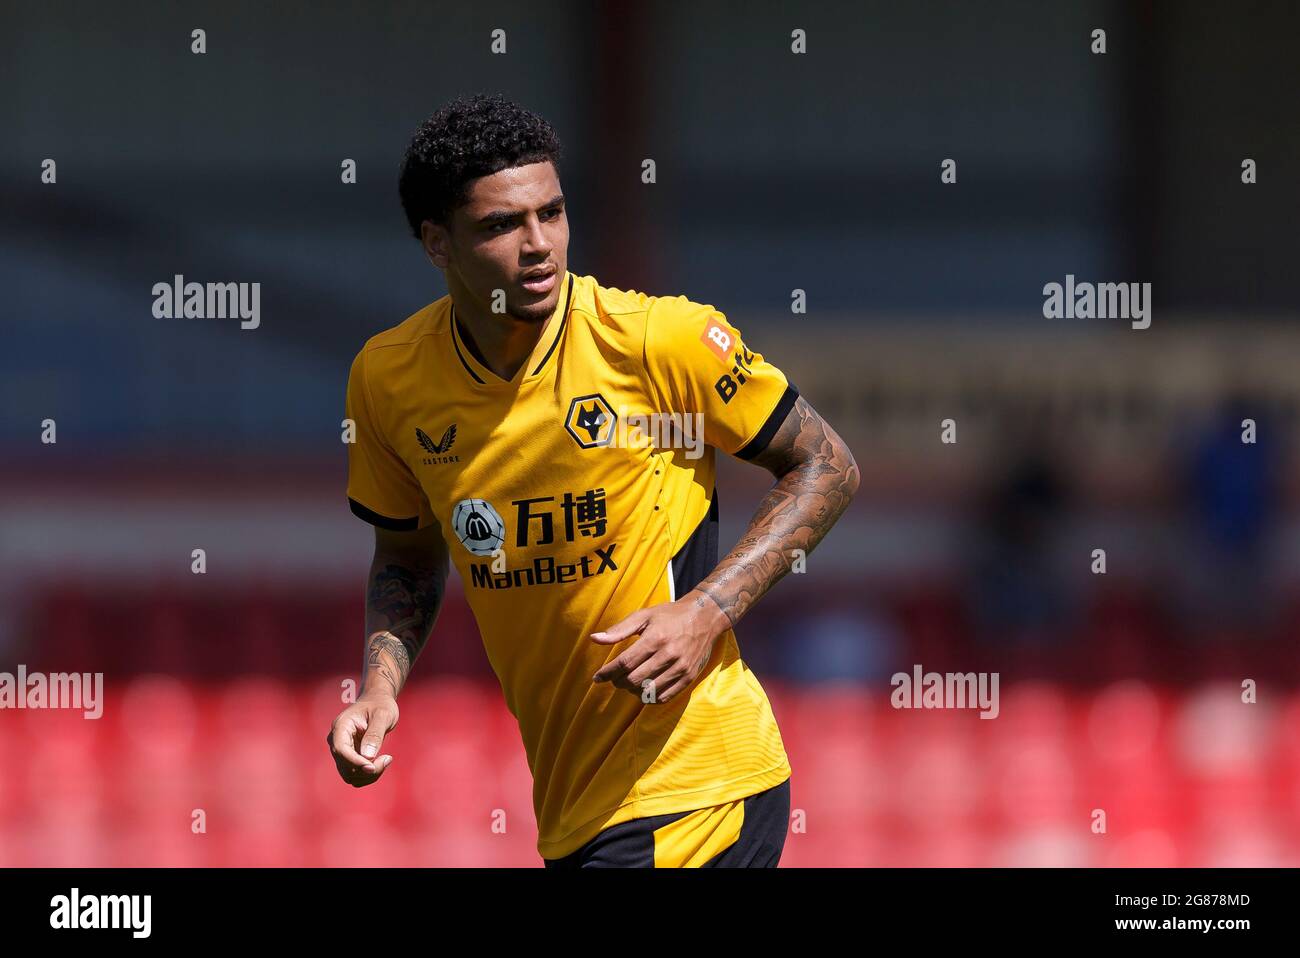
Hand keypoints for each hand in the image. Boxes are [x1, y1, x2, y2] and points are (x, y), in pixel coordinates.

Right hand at [327, 693, 398, 786]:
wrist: (378, 702)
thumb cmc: (381, 705)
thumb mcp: (383, 715)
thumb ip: (375, 734)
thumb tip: (367, 757)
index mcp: (341, 726)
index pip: (340, 749)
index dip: (354, 762)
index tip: (372, 767)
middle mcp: (337, 740)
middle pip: (344, 766)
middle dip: (366, 770)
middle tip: (388, 759)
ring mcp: (342, 750)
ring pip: (349, 775)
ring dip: (368, 775)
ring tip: (387, 759)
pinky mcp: (349, 757)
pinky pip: (355, 774)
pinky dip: (369, 775)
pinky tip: (382, 761)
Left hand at [590, 590, 728, 704]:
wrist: (705, 617)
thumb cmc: (670, 615)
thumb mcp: (644, 616)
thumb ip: (619, 630)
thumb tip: (594, 638)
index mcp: (655, 638)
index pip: (625, 662)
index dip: (608, 672)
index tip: (597, 677)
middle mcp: (669, 654)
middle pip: (634, 679)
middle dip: (618, 682)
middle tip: (614, 678)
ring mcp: (681, 668)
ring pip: (648, 690)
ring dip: (632, 690)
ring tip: (628, 683)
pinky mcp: (689, 677)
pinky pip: (664, 697)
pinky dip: (649, 697)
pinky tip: (643, 689)